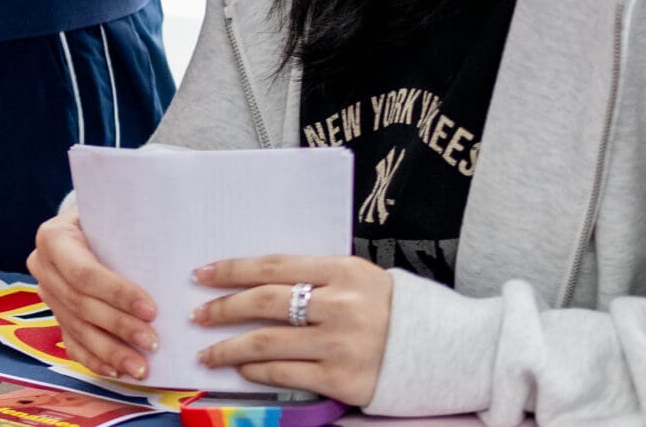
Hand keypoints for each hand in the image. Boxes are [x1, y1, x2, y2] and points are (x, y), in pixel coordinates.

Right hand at [27, 206, 159, 381]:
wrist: (85, 224)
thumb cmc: (107, 217)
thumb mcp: (111, 212)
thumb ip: (130, 226)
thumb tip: (174, 241)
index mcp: (53, 237)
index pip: (83, 272)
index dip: (116, 293)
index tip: (151, 309)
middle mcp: (43, 266)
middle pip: (80, 304)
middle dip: (118, 326)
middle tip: (153, 342)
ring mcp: (46, 294)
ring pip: (76, 329)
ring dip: (110, 351)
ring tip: (141, 367)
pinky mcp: (54, 314)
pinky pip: (71, 343)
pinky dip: (94, 360)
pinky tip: (117, 371)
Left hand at [191, 252, 392, 405]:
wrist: (448, 351)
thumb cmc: (395, 311)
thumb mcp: (359, 278)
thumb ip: (316, 277)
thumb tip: (258, 282)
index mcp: (342, 271)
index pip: (273, 266)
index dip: (232, 270)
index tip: (201, 274)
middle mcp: (339, 305)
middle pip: (264, 302)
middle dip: (222, 308)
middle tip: (197, 314)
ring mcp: (340, 344)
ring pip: (266, 343)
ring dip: (228, 348)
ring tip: (207, 352)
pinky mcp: (342, 380)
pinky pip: (285, 374)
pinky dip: (256, 372)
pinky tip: (242, 370)